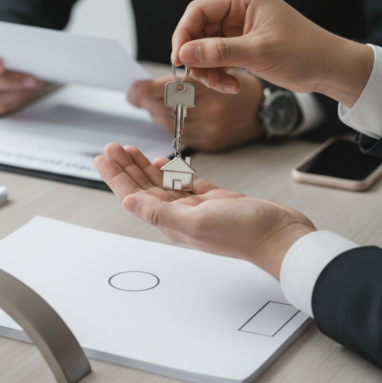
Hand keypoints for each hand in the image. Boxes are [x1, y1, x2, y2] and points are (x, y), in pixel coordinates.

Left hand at [93, 143, 315, 279]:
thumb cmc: (245, 233)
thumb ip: (160, 213)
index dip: (116, 176)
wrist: (280, 236)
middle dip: (125, 166)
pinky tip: (165, 161)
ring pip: (162, 183)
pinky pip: (186, 182)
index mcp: (171, 221)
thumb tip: (128, 203)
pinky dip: (172, 170)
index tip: (102, 158)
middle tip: (111, 146)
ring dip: (144, 165)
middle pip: (143, 187)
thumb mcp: (196, 221)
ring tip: (130, 150)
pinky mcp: (214, 199)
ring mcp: (196, 207)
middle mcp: (179, 214)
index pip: (134, 195)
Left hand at [127, 72, 263, 151]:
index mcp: (208, 87)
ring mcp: (210, 130)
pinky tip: (172, 118)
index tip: (132, 90)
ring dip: (157, 114)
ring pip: (168, 124)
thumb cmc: (235, 87)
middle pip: (163, 109)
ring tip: (156, 105)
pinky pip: (180, 136)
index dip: (144, 91)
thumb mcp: (209, 72)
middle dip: (148, 102)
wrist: (264, 110)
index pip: (165, 90)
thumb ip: (175, 80)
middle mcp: (209, 111)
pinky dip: (171, 126)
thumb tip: (137, 90)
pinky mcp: (211, 143)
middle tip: (137, 95)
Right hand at [172, 0, 373, 108]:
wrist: (328, 68)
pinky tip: (231, 84)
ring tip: (222, 84)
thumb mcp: (258, 52)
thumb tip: (185, 53)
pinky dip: (219, 73)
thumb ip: (218, 52)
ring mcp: (239, 26)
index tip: (180, 60)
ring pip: (205, 48)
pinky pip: (217, 57)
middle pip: (198, 31)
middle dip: (198, 57)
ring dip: (208, 69)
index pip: (198, 11)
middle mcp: (238, 8)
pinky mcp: (241, 43)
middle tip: (201, 78)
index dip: (184, 35)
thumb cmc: (305, 51)